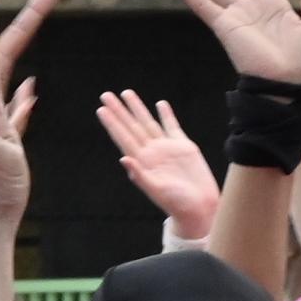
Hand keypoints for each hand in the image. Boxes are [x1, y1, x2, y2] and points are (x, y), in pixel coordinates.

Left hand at [97, 90, 220, 234]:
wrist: (200, 207)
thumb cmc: (176, 204)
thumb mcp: (156, 191)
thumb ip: (140, 175)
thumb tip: (124, 159)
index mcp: (142, 162)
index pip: (123, 138)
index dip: (112, 123)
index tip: (101, 109)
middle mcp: (151, 153)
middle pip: (132, 126)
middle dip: (119, 110)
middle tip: (106, 95)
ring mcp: (166, 148)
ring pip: (148, 122)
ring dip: (138, 108)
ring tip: (126, 93)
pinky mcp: (184, 147)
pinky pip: (172, 127)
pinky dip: (166, 115)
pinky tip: (159, 104)